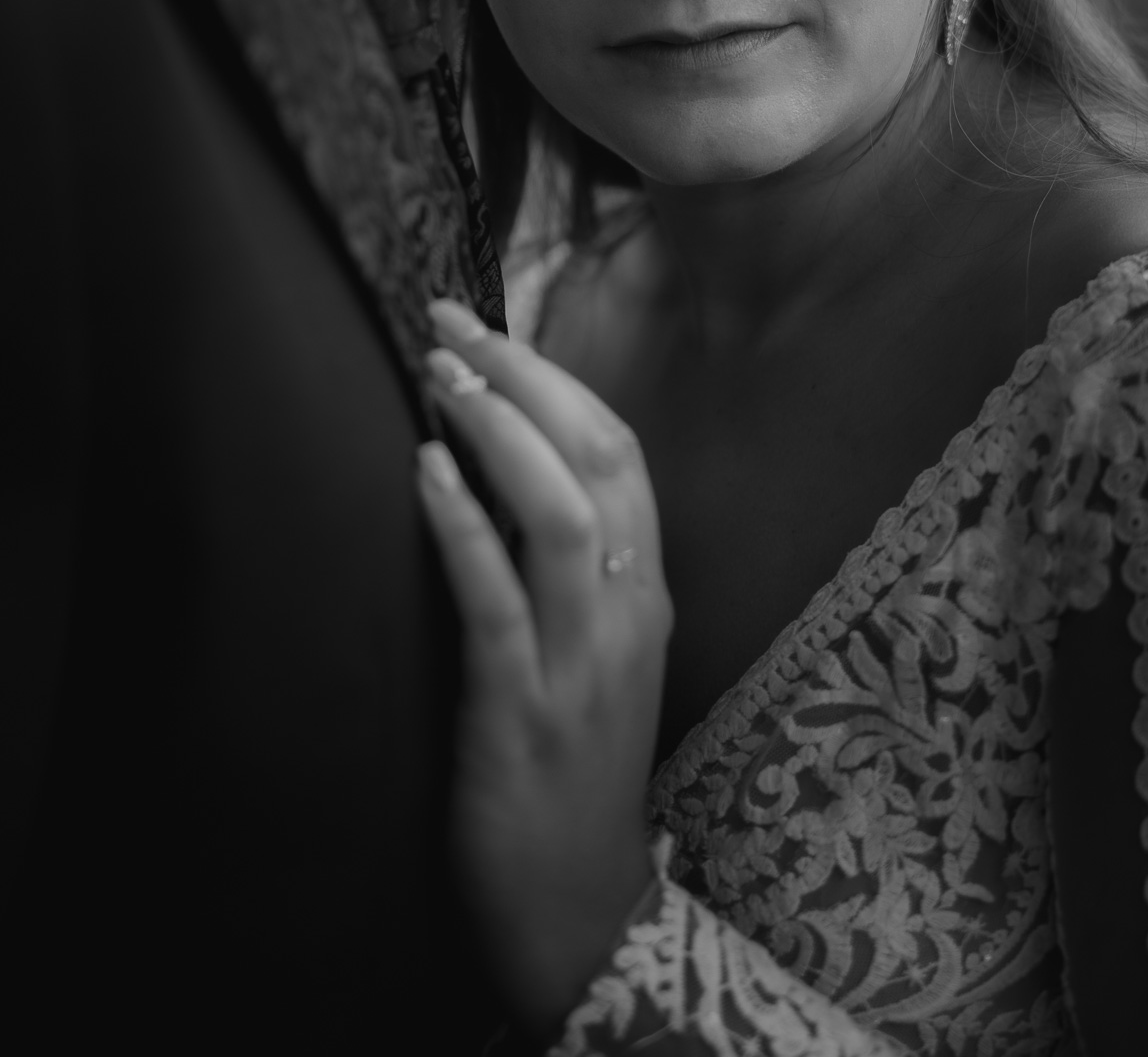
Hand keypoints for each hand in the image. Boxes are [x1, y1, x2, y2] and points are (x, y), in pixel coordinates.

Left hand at [417, 298, 672, 1036]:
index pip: (622, 452)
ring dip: (499, 434)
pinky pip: (497, 602)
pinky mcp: (523, 713)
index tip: (490, 323)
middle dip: (526, 377)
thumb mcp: (595, 649)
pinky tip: (425, 472)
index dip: (556, 376)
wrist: (579, 902)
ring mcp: (582, 663)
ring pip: (560, 518)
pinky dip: (463, 527)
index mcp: (646, 590)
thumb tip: (500, 453)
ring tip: (440, 379)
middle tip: (451, 324)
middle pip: (599, 461)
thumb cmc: (575, 760)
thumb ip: (567, 560)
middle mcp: (628, 613)